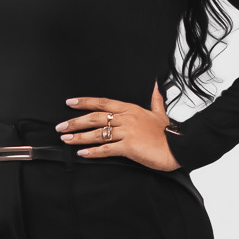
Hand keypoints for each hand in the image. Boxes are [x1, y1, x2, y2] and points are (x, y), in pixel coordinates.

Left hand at [54, 82, 180, 170]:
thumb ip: (155, 99)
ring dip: (79, 136)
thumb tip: (155, 85)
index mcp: (131, 109)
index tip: (70, 103)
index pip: (103, 102)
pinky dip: (93, 152)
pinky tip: (82, 153)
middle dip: (75, 122)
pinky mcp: (129, 147)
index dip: (85, 102)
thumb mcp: (160, 113)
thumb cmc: (168, 133)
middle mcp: (126, 118)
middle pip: (95, 117)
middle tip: (60, 126)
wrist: (178, 147)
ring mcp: (127, 132)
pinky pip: (106, 149)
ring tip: (65, 138)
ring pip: (98, 133)